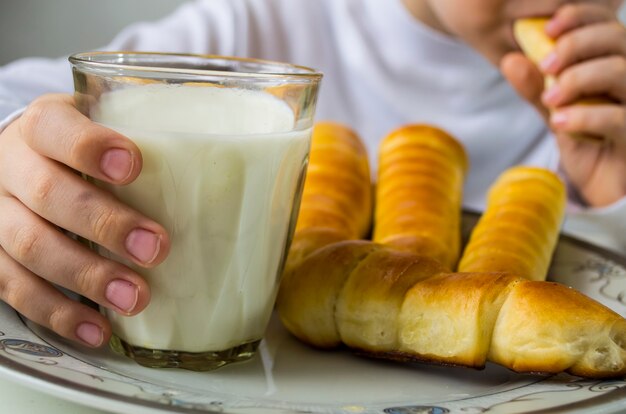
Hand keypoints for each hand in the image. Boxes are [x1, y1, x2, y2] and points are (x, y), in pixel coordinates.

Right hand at [0, 94, 169, 346]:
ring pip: (28, 246)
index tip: (133, 165)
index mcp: (43, 126)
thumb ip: (150, 141)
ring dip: (86, 277)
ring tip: (135, 297)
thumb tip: (241, 174)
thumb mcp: (107, 128)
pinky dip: (59, 313)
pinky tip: (97, 329)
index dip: (89, 146)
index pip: (55, 128)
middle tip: (155, 248)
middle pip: (46, 193)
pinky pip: (16, 290)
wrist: (21, 162)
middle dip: (103, 224)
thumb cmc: (82, 150)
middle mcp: (11, 167)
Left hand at [501, 3, 625, 206]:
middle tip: (545, 66)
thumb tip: (509, 59)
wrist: (606, 188)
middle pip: (617, 38)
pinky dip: (584, 116)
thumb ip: (536, 88)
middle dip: (575, 45)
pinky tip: (559, 123)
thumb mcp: (557, 112)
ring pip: (620, 71)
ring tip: (550, 99)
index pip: (607, 22)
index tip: (548, 27)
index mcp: (618, 62)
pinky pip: (618, 117)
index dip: (580, 16)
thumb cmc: (588, 144)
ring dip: (577, 79)